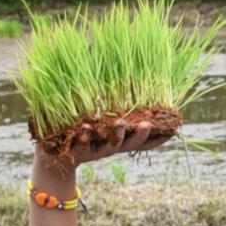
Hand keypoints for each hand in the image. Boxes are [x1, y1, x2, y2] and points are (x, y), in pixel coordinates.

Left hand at [29, 114, 175, 194]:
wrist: (51, 155)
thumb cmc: (77, 131)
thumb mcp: (96, 118)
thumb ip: (107, 100)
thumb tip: (118, 70)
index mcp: (118, 138)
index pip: (144, 141)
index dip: (159, 137)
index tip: (174, 129)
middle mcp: (110, 147)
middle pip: (130, 143)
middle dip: (140, 135)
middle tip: (147, 123)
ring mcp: (94, 151)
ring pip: (108, 146)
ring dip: (116, 135)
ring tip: (120, 124)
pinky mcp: (76, 152)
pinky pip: (81, 145)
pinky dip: (85, 136)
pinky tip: (86, 128)